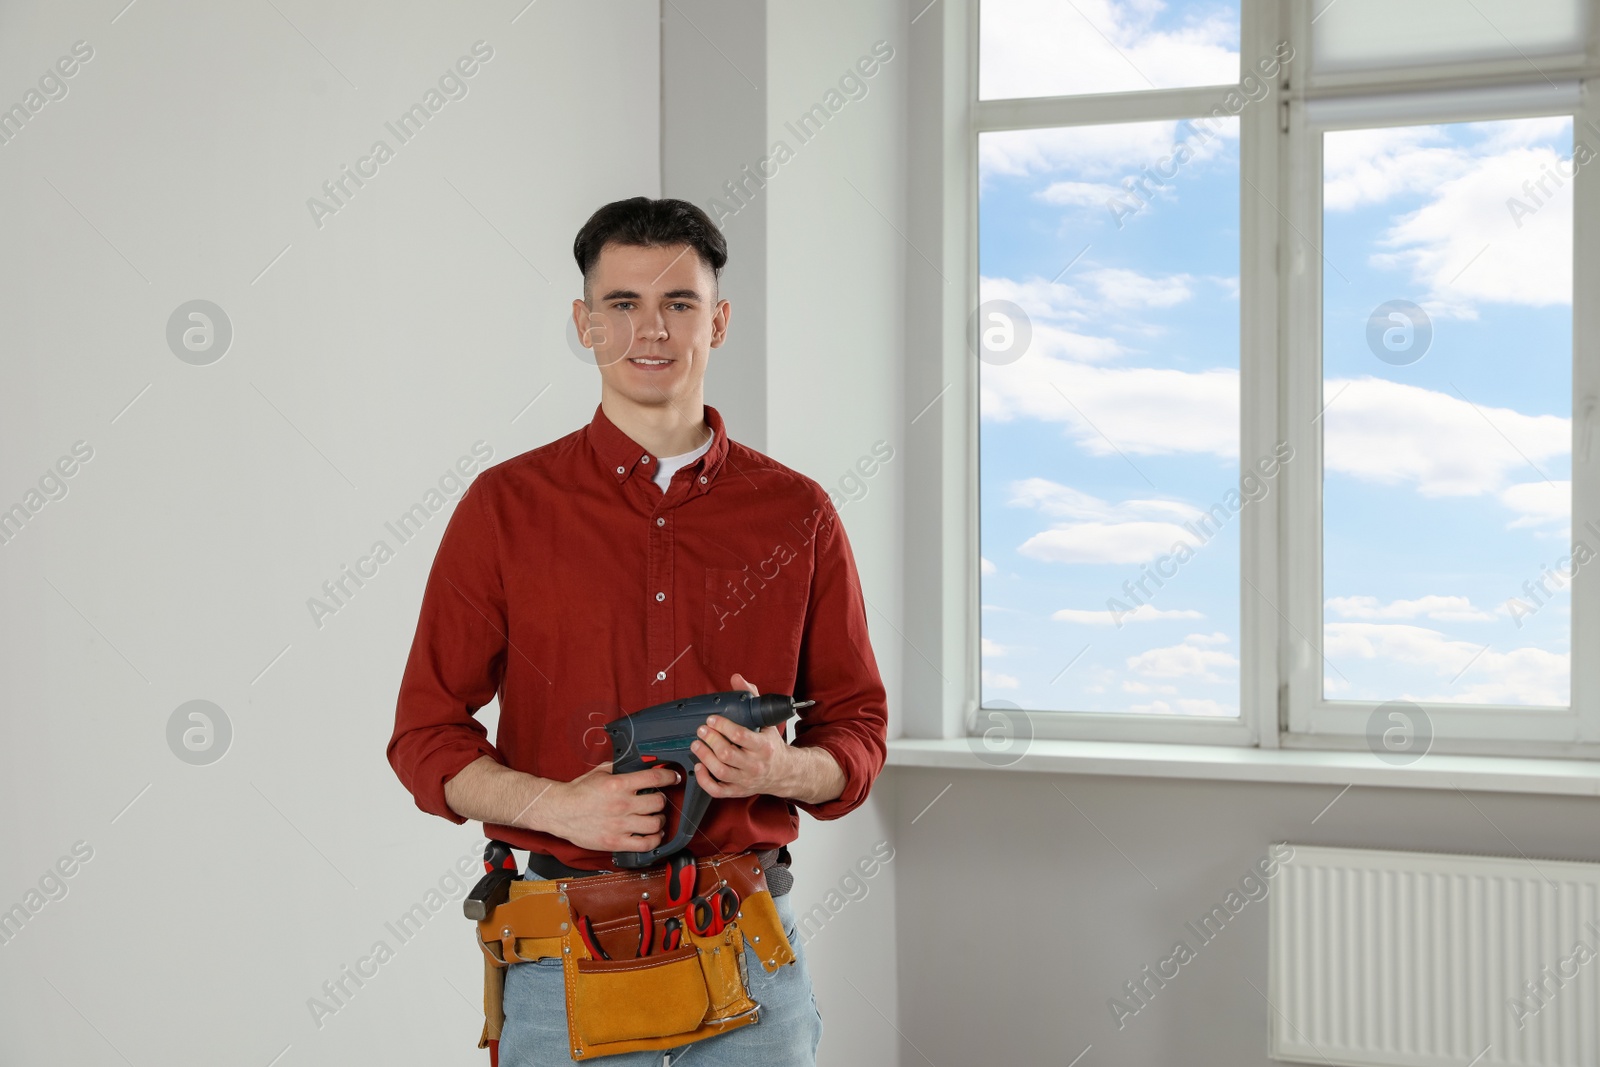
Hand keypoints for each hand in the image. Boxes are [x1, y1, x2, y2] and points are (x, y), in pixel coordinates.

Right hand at [536, 762, 680, 853]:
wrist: (560, 812)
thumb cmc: (578, 792)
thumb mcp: (599, 773)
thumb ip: (619, 767)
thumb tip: (638, 762)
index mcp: (618, 784)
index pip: (654, 777)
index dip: (669, 776)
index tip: (673, 777)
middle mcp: (622, 804)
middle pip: (658, 802)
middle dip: (661, 800)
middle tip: (657, 800)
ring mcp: (620, 825)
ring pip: (655, 824)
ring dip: (660, 820)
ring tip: (655, 818)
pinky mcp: (616, 842)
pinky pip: (645, 844)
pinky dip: (654, 840)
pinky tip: (653, 834)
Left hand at [691, 673, 796, 799]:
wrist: (785, 773)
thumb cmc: (772, 747)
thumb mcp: (766, 721)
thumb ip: (751, 698)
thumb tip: (737, 679)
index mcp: (763, 746)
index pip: (740, 735)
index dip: (722, 725)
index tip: (712, 718)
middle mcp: (755, 765)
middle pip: (726, 754)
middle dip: (710, 740)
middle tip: (702, 730)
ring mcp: (745, 779)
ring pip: (720, 771)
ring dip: (704, 756)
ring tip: (696, 744)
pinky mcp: (738, 791)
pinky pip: (717, 790)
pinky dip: (705, 780)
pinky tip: (699, 766)